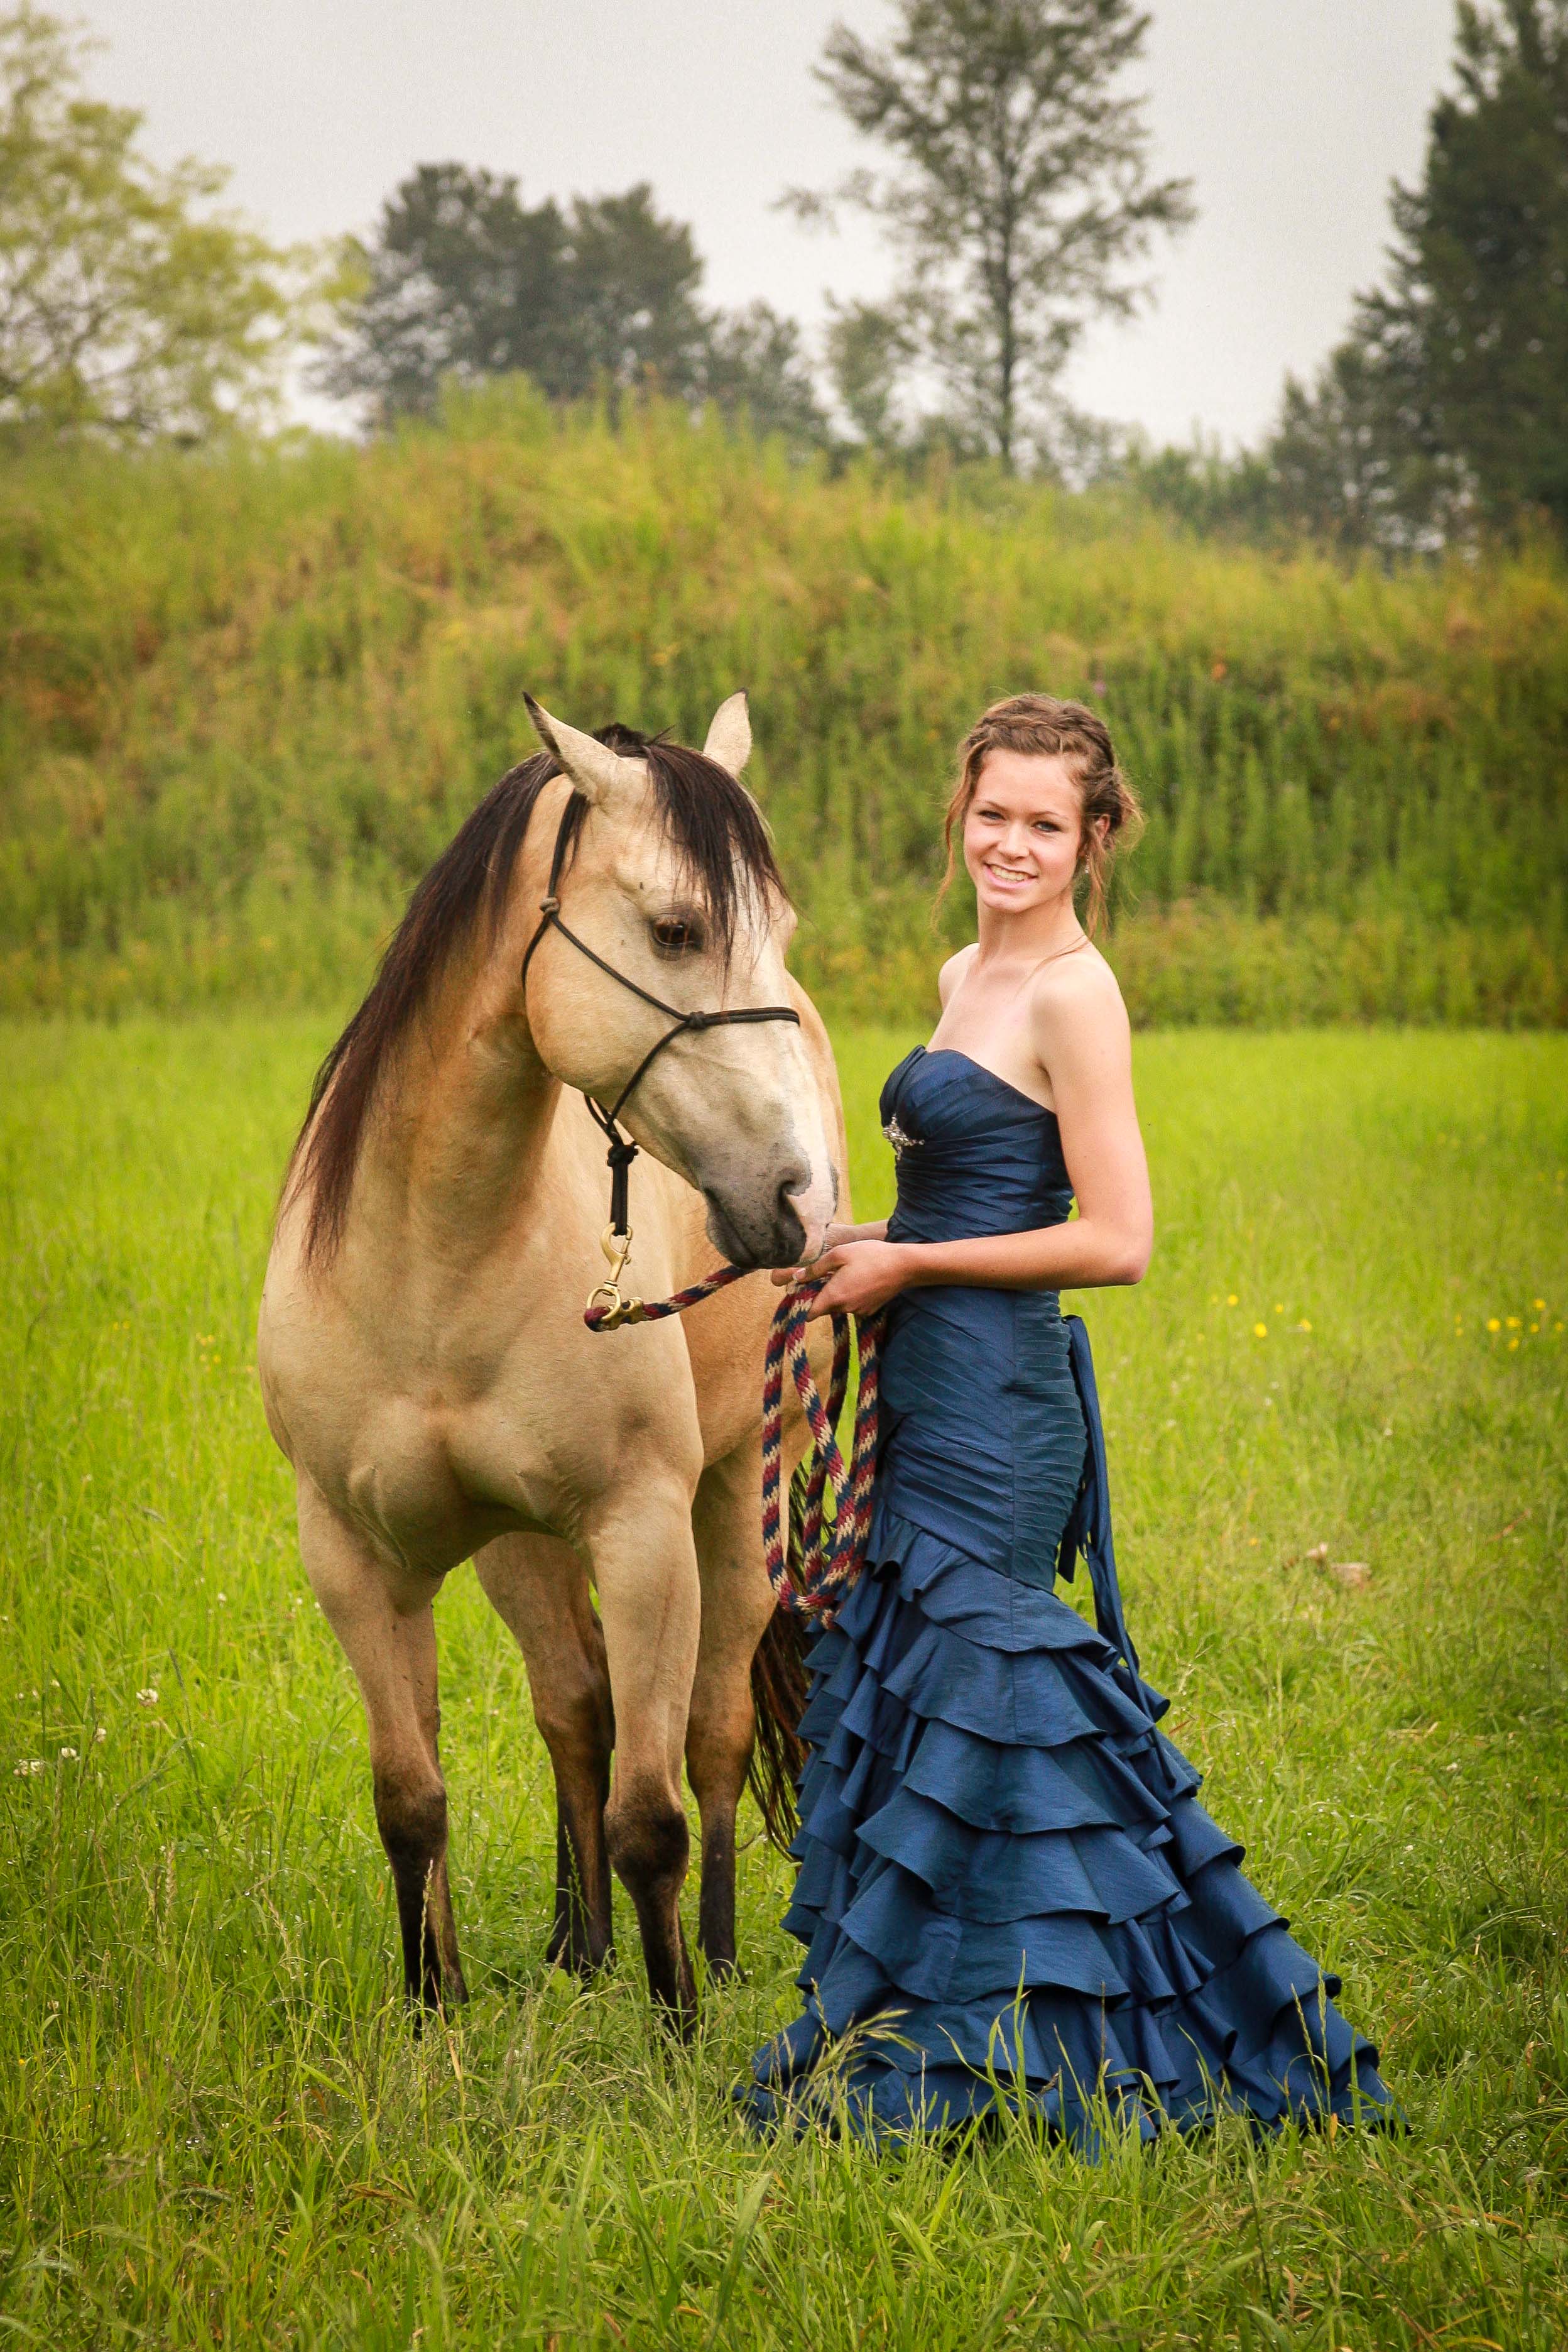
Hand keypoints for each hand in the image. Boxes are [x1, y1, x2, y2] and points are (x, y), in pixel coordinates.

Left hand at [771, 1238, 912, 1321]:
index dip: (804, 1304)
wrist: (903, 1265)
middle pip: (825, 1308)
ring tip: (847, 1275)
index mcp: (835, 1296)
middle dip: (822, 1296)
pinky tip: (860, 1280)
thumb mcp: (839, 1254)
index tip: (803, 1293)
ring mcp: (859, 1311)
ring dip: (839, 1295)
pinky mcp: (871, 1310)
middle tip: (827, 1276)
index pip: (811, 1313)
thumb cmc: (870, 1255)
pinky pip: (854, 1306)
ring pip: (840, 1307)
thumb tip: (797, 1278)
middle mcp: (845, 1308)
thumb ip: (816, 1268)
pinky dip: (852, 1296)